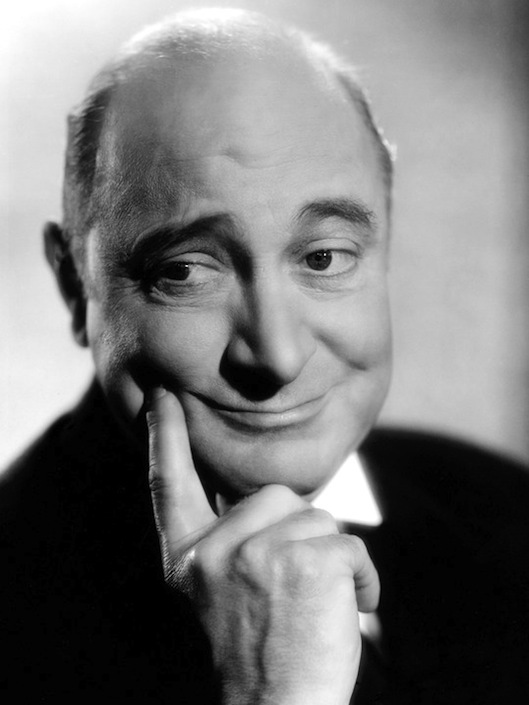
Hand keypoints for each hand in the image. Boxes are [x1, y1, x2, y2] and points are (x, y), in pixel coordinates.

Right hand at [147, 387, 379, 704]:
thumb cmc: (259, 655)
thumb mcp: (222, 593)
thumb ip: (232, 542)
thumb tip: (275, 500)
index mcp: (188, 557)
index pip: (170, 483)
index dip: (165, 435)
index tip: (161, 395)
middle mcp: (214, 549)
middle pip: (277, 496)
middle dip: (298, 534)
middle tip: (293, 591)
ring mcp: (256, 552)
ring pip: (318, 519)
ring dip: (331, 562)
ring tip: (314, 609)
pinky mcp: (306, 560)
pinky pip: (351, 546)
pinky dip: (362, 580)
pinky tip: (348, 612)